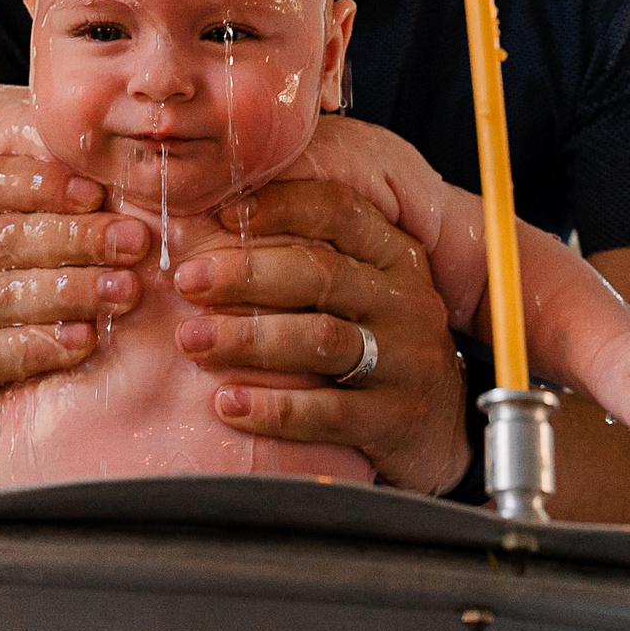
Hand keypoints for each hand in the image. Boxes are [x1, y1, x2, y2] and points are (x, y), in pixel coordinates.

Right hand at [0, 154, 150, 385]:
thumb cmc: (40, 252)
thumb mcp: (42, 198)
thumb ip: (51, 165)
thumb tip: (92, 137)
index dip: (44, 184)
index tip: (95, 194)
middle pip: (7, 239)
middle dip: (78, 239)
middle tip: (133, 243)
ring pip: (6, 295)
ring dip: (73, 291)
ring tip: (124, 291)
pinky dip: (42, 344)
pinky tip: (84, 338)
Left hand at [168, 179, 469, 494]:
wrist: (443, 423)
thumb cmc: (379, 343)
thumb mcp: (364, 290)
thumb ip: (314, 255)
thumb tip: (218, 222)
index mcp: (394, 256)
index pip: (339, 211)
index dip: (278, 207)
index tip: (219, 216)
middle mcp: (405, 301)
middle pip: (320, 273)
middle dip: (245, 274)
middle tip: (186, 281)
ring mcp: (406, 361)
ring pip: (321, 339)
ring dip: (247, 338)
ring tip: (192, 341)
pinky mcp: (394, 420)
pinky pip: (327, 411)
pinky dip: (272, 408)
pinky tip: (227, 403)